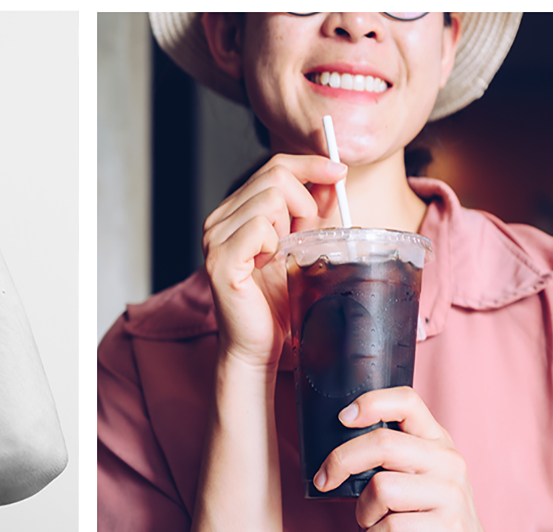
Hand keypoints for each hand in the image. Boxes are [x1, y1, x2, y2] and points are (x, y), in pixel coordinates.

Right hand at [202, 154, 346, 369]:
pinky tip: (267, 265)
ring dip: (290, 227)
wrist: (258, 346)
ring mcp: (214, 238)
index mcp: (235, 213)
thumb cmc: (277, 303)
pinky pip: (259, 227)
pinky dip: (274, 245)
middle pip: (275, 176)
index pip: (274, 166)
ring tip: (282, 256)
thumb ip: (314, 212)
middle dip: (304, 204)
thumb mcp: (303, 245)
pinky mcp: (220, 258)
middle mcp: (218, 220)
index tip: (338, 171)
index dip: (309, 164)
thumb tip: (332, 177)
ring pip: (270, 199)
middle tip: (302, 239)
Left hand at [314, 387, 541, 531]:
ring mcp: (452, 496)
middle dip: (341, 462)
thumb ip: (388, 458)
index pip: (407, 402)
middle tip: (325, 480)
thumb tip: (335, 450)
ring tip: (368, 524)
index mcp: (437, 442)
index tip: (343, 419)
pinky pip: (390, 528)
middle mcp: (448, 463)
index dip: (370, 404)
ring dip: (361, 512)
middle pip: (382, 444)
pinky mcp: (449, 531)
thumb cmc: (431, 519)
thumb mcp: (415, 478)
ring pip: (381, 488)